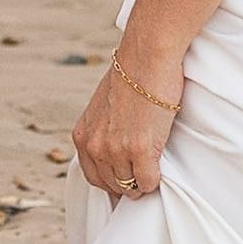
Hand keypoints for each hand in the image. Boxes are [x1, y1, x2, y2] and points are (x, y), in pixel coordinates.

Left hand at [73, 55, 184, 199]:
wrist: (146, 56)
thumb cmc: (132, 73)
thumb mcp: (104, 104)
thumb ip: (104, 127)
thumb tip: (116, 142)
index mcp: (82, 135)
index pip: (93, 176)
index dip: (112, 179)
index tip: (126, 175)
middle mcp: (95, 146)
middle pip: (111, 185)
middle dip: (127, 183)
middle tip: (142, 175)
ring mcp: (116, 150)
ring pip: (130, 187)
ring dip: (141, 182)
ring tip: (152, 170)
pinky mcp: (140, 150)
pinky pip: (148, 182)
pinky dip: (155, 180)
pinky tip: (160, 169)